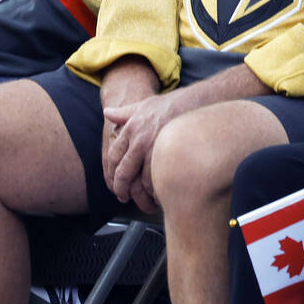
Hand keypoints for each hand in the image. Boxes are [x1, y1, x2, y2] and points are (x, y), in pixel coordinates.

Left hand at [98, 57, 160, 207]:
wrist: (195, 102)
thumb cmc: (171, 105)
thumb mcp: (144, 105)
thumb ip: (124, 113)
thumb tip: (107, 112)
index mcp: (131, 128)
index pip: (113, 156)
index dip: (111, 172)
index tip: (113, 181)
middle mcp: (139, 140)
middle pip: (123, 172)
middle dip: (121, 189)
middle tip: (123, 197)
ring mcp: (153, 150)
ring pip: (140, 181)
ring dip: (140, 195)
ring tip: (143, 200)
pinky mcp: (167, 158)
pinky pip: (157, 181)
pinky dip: (156, 192)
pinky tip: (158, 194)